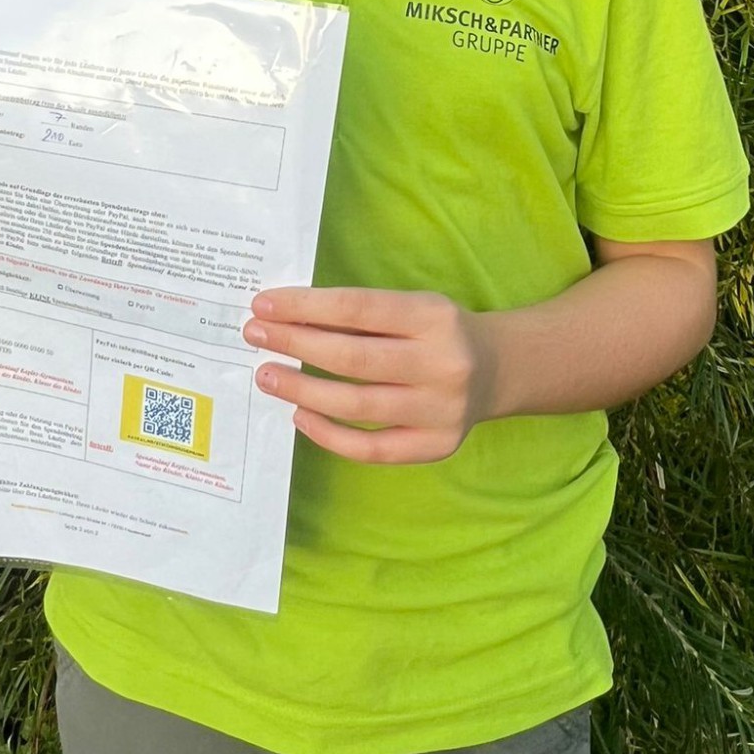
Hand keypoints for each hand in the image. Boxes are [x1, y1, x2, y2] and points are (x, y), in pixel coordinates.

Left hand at [243, 286, 497, 463]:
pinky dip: (329, 434)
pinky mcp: (435, 446)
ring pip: (357, 406)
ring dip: (303, 389)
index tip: (264, 304)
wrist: (498, 369)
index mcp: (434, 317)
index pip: (359, 308)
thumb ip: (362, 313)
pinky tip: (299, 414)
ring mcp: (441, 411)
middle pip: (354, 358)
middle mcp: (442, 363)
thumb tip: (287, 316)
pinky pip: (371, 449)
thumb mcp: (412, 306)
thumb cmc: (438, 332)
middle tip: (255, 336)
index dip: (307, 306)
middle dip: (296, 344)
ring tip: (267, 376)